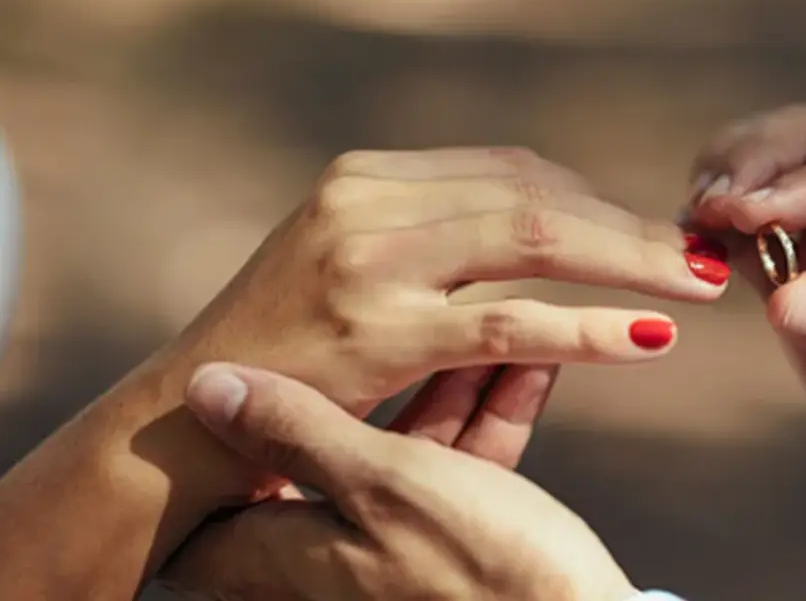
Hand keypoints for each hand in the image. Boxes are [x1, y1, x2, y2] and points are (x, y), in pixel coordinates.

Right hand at [144, 147, 730, 498]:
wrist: (187, 420)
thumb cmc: (284, 350)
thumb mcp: (352, 266)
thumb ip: (433, 235)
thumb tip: (542, 223)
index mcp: (369, 177)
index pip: (512, 168)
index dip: (595, 199)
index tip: (654, 229)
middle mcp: (368, 200)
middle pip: (535, 193)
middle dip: (630, 226)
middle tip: (706, 252)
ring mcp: (369, 261)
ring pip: (532, 240)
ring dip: (630, 262)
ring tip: (700, 284)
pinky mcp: (374, 331)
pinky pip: (508, 323)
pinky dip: (588, 327)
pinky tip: (648, 338)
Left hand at [158, 363, 635, 600]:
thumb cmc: (476, 571)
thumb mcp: (383, 486)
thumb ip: (298, 432)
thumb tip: (205, 386)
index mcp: (281, 551)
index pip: (228, 479)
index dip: (233, 419)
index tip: (255, 354)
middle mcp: (326, 559)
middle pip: (333, 440)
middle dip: (384, 369)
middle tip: (409, 308)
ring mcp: (395, 556)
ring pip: (411, 445)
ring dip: (453, 381)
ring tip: (493, 318)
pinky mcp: (458, 550)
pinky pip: (462, 467)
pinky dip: (490, 416)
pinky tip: (527, 363)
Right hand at [685, 105, 805, 572]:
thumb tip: (786, 300)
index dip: (801, 187)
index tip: (744, 211)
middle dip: (751, 163)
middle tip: (707, 203)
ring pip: (769, 183)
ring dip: (724, 194)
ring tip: (689, 225)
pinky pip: (751, 247)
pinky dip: (715, 244)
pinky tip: (689, 256)